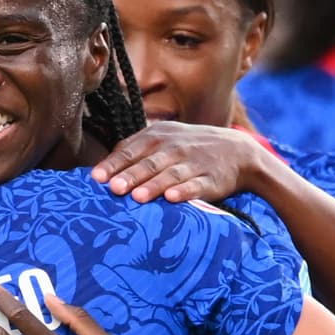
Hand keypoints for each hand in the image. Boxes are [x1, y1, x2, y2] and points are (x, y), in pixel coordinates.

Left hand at [91, 121, 267, 202]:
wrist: (237, 150)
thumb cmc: (187, 148)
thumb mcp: (163, 139)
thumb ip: (134, 150)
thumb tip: (100, 168)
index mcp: (159, 136)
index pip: (132, 149)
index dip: (114, 164)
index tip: (96, 178)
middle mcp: (175, 147)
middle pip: (149, 162)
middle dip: (131, 175)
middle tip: (113, 188)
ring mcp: (195, 163)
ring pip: (171, 174)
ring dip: (154, 185)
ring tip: (138, 197)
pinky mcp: (212, 179)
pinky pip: (197, 185)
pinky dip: (185, 191)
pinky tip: (173, 198)